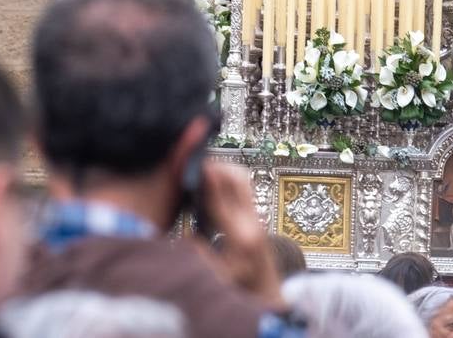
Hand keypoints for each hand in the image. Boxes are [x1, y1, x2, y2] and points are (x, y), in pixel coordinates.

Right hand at [200, 161, 284, 307]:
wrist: (266, 292)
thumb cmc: (240, 289)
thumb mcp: (216, 278)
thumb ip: (200, 256)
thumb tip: (185, 232)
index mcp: (241, 237)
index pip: (224, 201)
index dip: (212, 182)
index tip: (200, 165)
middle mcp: (252, 222)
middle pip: (239, 181)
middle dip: (220, 167)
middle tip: (198, 160)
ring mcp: (256, 217)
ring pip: (243, 180)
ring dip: (225, 169)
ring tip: (203, 166)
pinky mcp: (255, 216)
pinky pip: (243, 187)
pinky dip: (228, 178)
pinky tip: (213, 179)